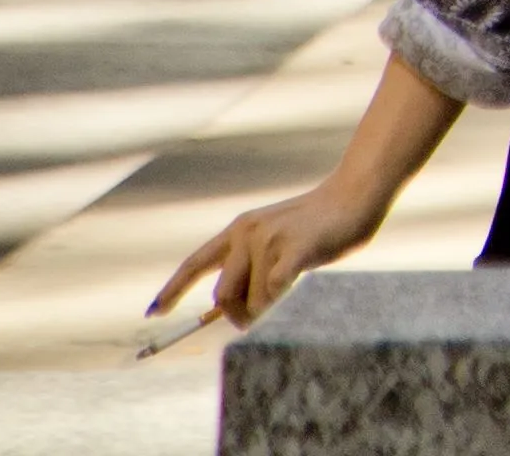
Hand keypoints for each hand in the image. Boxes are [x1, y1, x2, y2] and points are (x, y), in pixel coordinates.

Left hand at [153, 174, 386, 331]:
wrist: (356, 193)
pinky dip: (282, 294)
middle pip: (222, 297)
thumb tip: (231, 314)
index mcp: (238, 230)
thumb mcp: (275, 241)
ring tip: (296, 278)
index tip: (153, 313)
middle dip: (238, 315)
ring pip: (254, 300)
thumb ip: (251, 269)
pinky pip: (276, 290)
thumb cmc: (319, 225)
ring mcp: (270, 240)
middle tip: (257, 316)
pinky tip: (297, 276)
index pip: (195, 264)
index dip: (172, 290)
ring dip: (270, 304)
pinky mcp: (295, 249)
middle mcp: (247, 233)